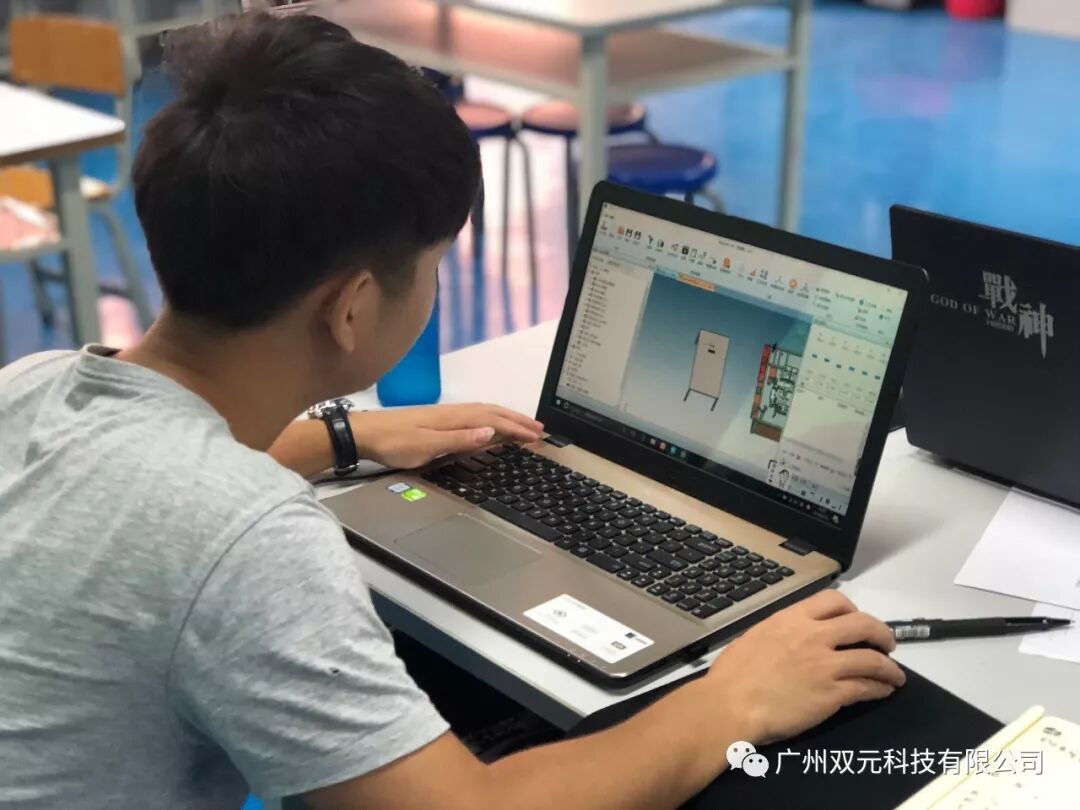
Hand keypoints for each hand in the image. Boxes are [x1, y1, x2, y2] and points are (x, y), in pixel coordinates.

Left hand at [351, 403, 543, 468]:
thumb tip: (491, 433)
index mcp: (454, 418)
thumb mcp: (427, 446)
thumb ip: (459, 440)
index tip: (537, 436)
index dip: (517, 428)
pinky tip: (489, 426)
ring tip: (522, 426)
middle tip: (539, 429)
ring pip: (484, 413)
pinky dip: (490, 419)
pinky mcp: (438, 420)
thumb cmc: (393, 442)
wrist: (364, 434)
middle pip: (493, 413)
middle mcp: (453, 412)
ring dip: (506, 418)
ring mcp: (445, 415)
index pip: (494, 421)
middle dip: (518, 420)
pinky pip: (474, 416)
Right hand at [704, 590, 904, 744]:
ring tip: (895, 675)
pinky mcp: (832, 694)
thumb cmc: (734, 673)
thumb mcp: (757, 636)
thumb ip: (782, 632)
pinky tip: (883, 691)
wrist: (731, 704)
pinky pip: (866, 687)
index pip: (834, 600)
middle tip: (887, 644)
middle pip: (862, 625)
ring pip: (872, 659)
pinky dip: (880, 688)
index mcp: (792, 619)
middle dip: (882, 633)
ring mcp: (825, 665)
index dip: (852, 609)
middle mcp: (813, 636)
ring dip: (889, 667)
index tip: (856, 620)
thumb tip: (795, 636)